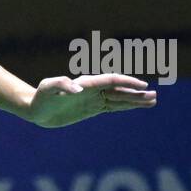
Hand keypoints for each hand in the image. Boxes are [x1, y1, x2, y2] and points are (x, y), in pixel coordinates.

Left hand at [26, 74, 156, 127]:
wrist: (36, 108)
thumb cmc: (41, 96)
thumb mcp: (47, 88)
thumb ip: (61, 84)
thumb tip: (77, 88)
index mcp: (86, 83)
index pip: (112, 81)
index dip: (127, 82)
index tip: (142, 86)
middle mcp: (93, 90)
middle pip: (119, 90)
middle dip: (136, 93)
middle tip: (154, 96)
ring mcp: (94, 99)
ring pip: (119, 99)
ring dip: (135, 100)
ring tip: (152, 101)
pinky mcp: (92, 109)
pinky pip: (112, 107)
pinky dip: (125, 107)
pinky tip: (135, 106)